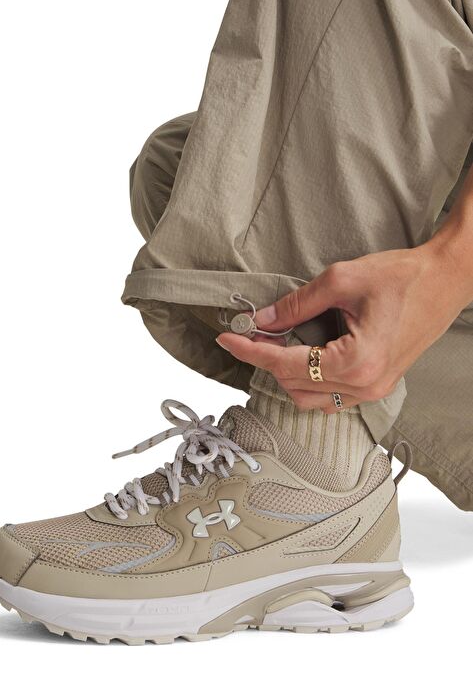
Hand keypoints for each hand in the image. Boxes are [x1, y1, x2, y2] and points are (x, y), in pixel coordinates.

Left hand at [216, 246, 465, 412]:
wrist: (446, 280)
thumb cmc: (403, 276)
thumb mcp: (342, 280)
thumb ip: (297, 303)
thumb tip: (263, 318)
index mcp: (356, 362)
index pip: (286, 364)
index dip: (251, 351)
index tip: (228, 338)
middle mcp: (365, 386)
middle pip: (293, 384)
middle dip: (265, 359)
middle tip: (249, 332)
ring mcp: (373, 391)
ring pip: (309, 398)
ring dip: (284, 375)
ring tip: (272, 345)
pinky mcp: (377, 386)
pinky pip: (331, 398)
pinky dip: (307, 383)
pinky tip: (300, 359)